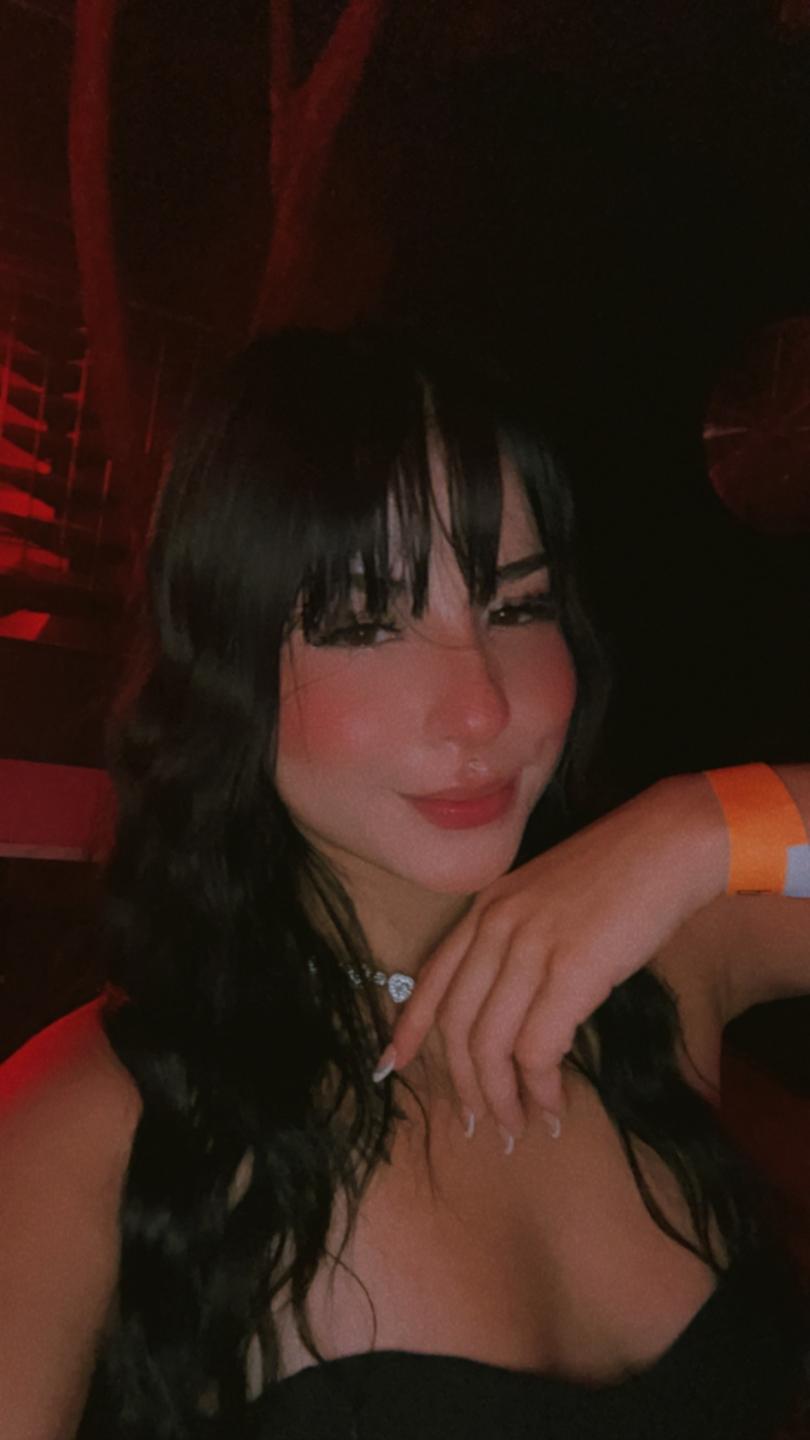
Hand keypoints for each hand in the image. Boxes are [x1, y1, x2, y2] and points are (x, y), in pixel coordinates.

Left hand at [375, 775, 726, 1140]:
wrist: (672, 843)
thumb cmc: (625, 872)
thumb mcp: (550, 898)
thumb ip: (520, 939)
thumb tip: (516, 1007)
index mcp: (488, 906)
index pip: (432, 977)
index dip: (409, 1027)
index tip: (392, 1066)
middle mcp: (497, 925)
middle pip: (457, 1023)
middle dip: (464, 1083)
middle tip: (480, 1123)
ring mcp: (530, 946)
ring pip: (490, 1044)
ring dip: (502, 1097)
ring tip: (520, 1126)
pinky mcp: (571, 971)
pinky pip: (537, 1047)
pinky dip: (541, 1086)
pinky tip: (555, 1103)